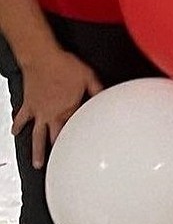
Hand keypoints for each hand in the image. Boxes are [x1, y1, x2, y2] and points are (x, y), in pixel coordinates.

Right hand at [12, 49, 102, 168]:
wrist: (43, 57)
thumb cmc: (65, 66)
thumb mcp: (88, 77)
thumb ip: (98, 90)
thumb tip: (106, 97)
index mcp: (69, 109)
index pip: (75, 128)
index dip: (79, 138)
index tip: (81, 150)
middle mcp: (53, 114)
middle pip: (55, 138)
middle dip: (58, 152)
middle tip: (58, 165)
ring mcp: (39, 111)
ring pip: (36, 136)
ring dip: (37, 151)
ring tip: (37, 164)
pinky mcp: (28, 105)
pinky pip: (21, 118)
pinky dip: (17, 126)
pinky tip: (14, 133)